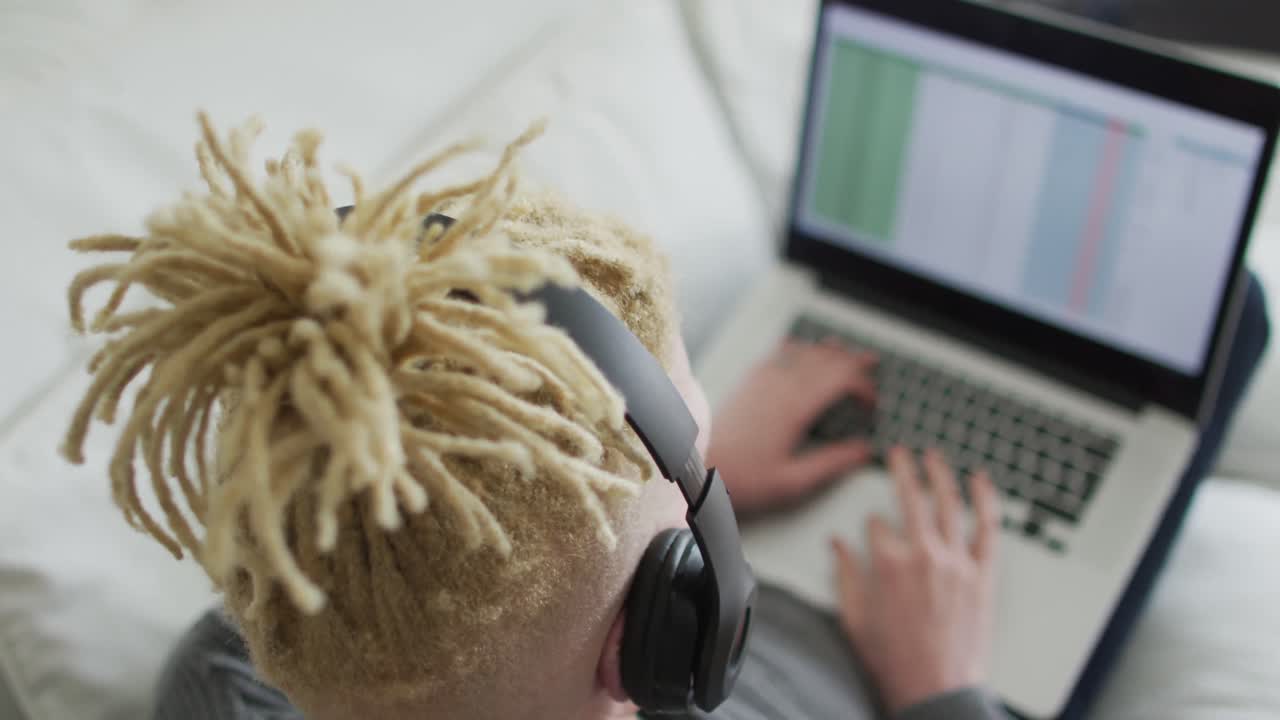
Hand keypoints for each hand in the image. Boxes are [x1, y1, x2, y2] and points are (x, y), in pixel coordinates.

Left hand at [707, 340, 875, 513]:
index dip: (863, 387)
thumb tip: (863, 451)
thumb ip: (831, 464)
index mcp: (794, 408)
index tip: (872, 404)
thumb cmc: (742, 478)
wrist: (698, 468)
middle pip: (824, 360)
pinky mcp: (747, 384)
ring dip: (827, 351)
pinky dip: (795, 348)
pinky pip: (776, 354)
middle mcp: (779, 387)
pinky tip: (797, 346)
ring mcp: (761, 381)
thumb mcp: (792, 482)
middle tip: (872, 362)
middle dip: (852, 361)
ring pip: (802, 353)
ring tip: (844, 349)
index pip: (840, 380)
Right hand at [831, 447, 1000, 713]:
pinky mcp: (983, 575)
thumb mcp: (854, 617)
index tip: (873, 526)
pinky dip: (985, 500)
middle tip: (899, 453)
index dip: (872, 524)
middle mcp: (923, 556)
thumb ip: (846, 575)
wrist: (937, 690)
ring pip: (949, 503)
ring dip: (940, 474)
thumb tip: (837, 545)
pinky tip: (980, 481)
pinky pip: (988, 527)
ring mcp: (957, 563)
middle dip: (902, 469)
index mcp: (888, 565)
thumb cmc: (896, 661)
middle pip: (912, 498)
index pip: (877, 525)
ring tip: (934, 456)